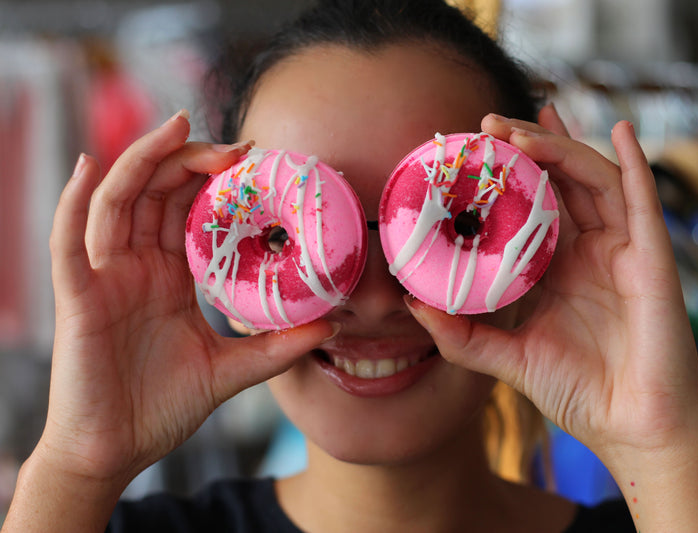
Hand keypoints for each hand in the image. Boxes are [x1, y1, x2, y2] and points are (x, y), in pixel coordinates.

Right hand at [39, 112, 336, 487]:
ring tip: (179, 126)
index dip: (215, 182)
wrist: (116, 451)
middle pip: (156, 193)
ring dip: (144, 159)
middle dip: (190, 160)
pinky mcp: (78, 298)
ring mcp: (104, 277)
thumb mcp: (231, 371)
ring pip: (118, 202)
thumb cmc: (163, 407)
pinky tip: (93, 165)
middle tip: (235, 144)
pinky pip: (70, 242)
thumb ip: (276, 348)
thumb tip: (330, 328)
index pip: (188, 211)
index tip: (255, 160)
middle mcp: (135, 267)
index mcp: (168, 277)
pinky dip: (76, 201)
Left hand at [407, 106, 697, 455]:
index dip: (508, 174)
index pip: (532, 205)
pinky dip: (635, 163)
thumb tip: (411, 304)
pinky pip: (644, 201)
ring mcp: (623, 251)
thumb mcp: (506, 357)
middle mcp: (591, 251)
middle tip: (488, 124)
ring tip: (520, 131)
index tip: (472, 150)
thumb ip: (462, 335)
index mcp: (559, 267)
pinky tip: (620, 130)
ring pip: (593, 181)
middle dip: (527, 147)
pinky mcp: (653, 259)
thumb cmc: (577, 393)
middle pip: (560, 181)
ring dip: (560, 148)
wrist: (631, 431)